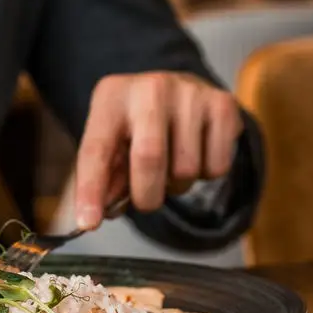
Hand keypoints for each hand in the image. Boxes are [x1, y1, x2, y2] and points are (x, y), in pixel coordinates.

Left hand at [74, 72, 242, 229]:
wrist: (178, 89)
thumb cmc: (137, 123)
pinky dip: (206, 175)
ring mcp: (190, 93)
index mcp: (111, 96)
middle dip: (146, 195)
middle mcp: (150, 88)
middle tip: (145, 202)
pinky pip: (217, 167)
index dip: (91, 189)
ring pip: (186, 169)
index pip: (96, 149)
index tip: (88, 223)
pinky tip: (197, 153)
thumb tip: (100, 214)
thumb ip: (104, 178)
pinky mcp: (223, 104)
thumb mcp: (110, 140)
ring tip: (171, 167)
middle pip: (149, 158)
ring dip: (177, 185)